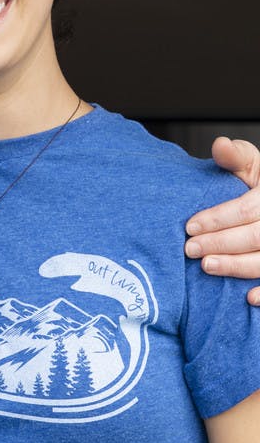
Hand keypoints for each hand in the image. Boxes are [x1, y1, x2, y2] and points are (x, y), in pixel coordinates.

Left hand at [185, 137, 259, 304]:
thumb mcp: (253, 165)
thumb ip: (236, 157)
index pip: (246, 209)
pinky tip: (247, 298)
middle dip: (220, 244)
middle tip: (190, 250)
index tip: (189, 226)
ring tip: (207, 267)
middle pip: (255, 236)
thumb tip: (219, 145)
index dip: (217, 219)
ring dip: (237, 267)